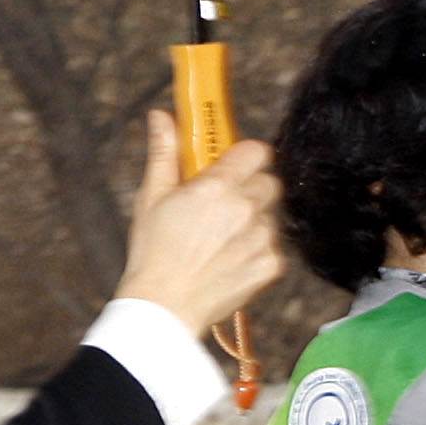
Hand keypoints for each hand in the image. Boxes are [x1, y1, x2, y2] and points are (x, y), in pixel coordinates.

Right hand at [115, 118, 286, 333]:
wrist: (164, 307)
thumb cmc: (152, 252)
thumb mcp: (151, 197)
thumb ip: (164, 153)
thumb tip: (161, 117)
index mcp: (218, 187)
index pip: (258, 151)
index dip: (247, 156)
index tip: (234, 163)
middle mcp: (246, 208)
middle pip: (269, 183)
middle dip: (251, 188)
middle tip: (224, 204)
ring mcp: (263, 238)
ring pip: (271, 216)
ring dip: (253, 221)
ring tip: (220, 239)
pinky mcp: (272, 265)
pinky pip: (274, 247)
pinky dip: (257, 250)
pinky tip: (229, 259)